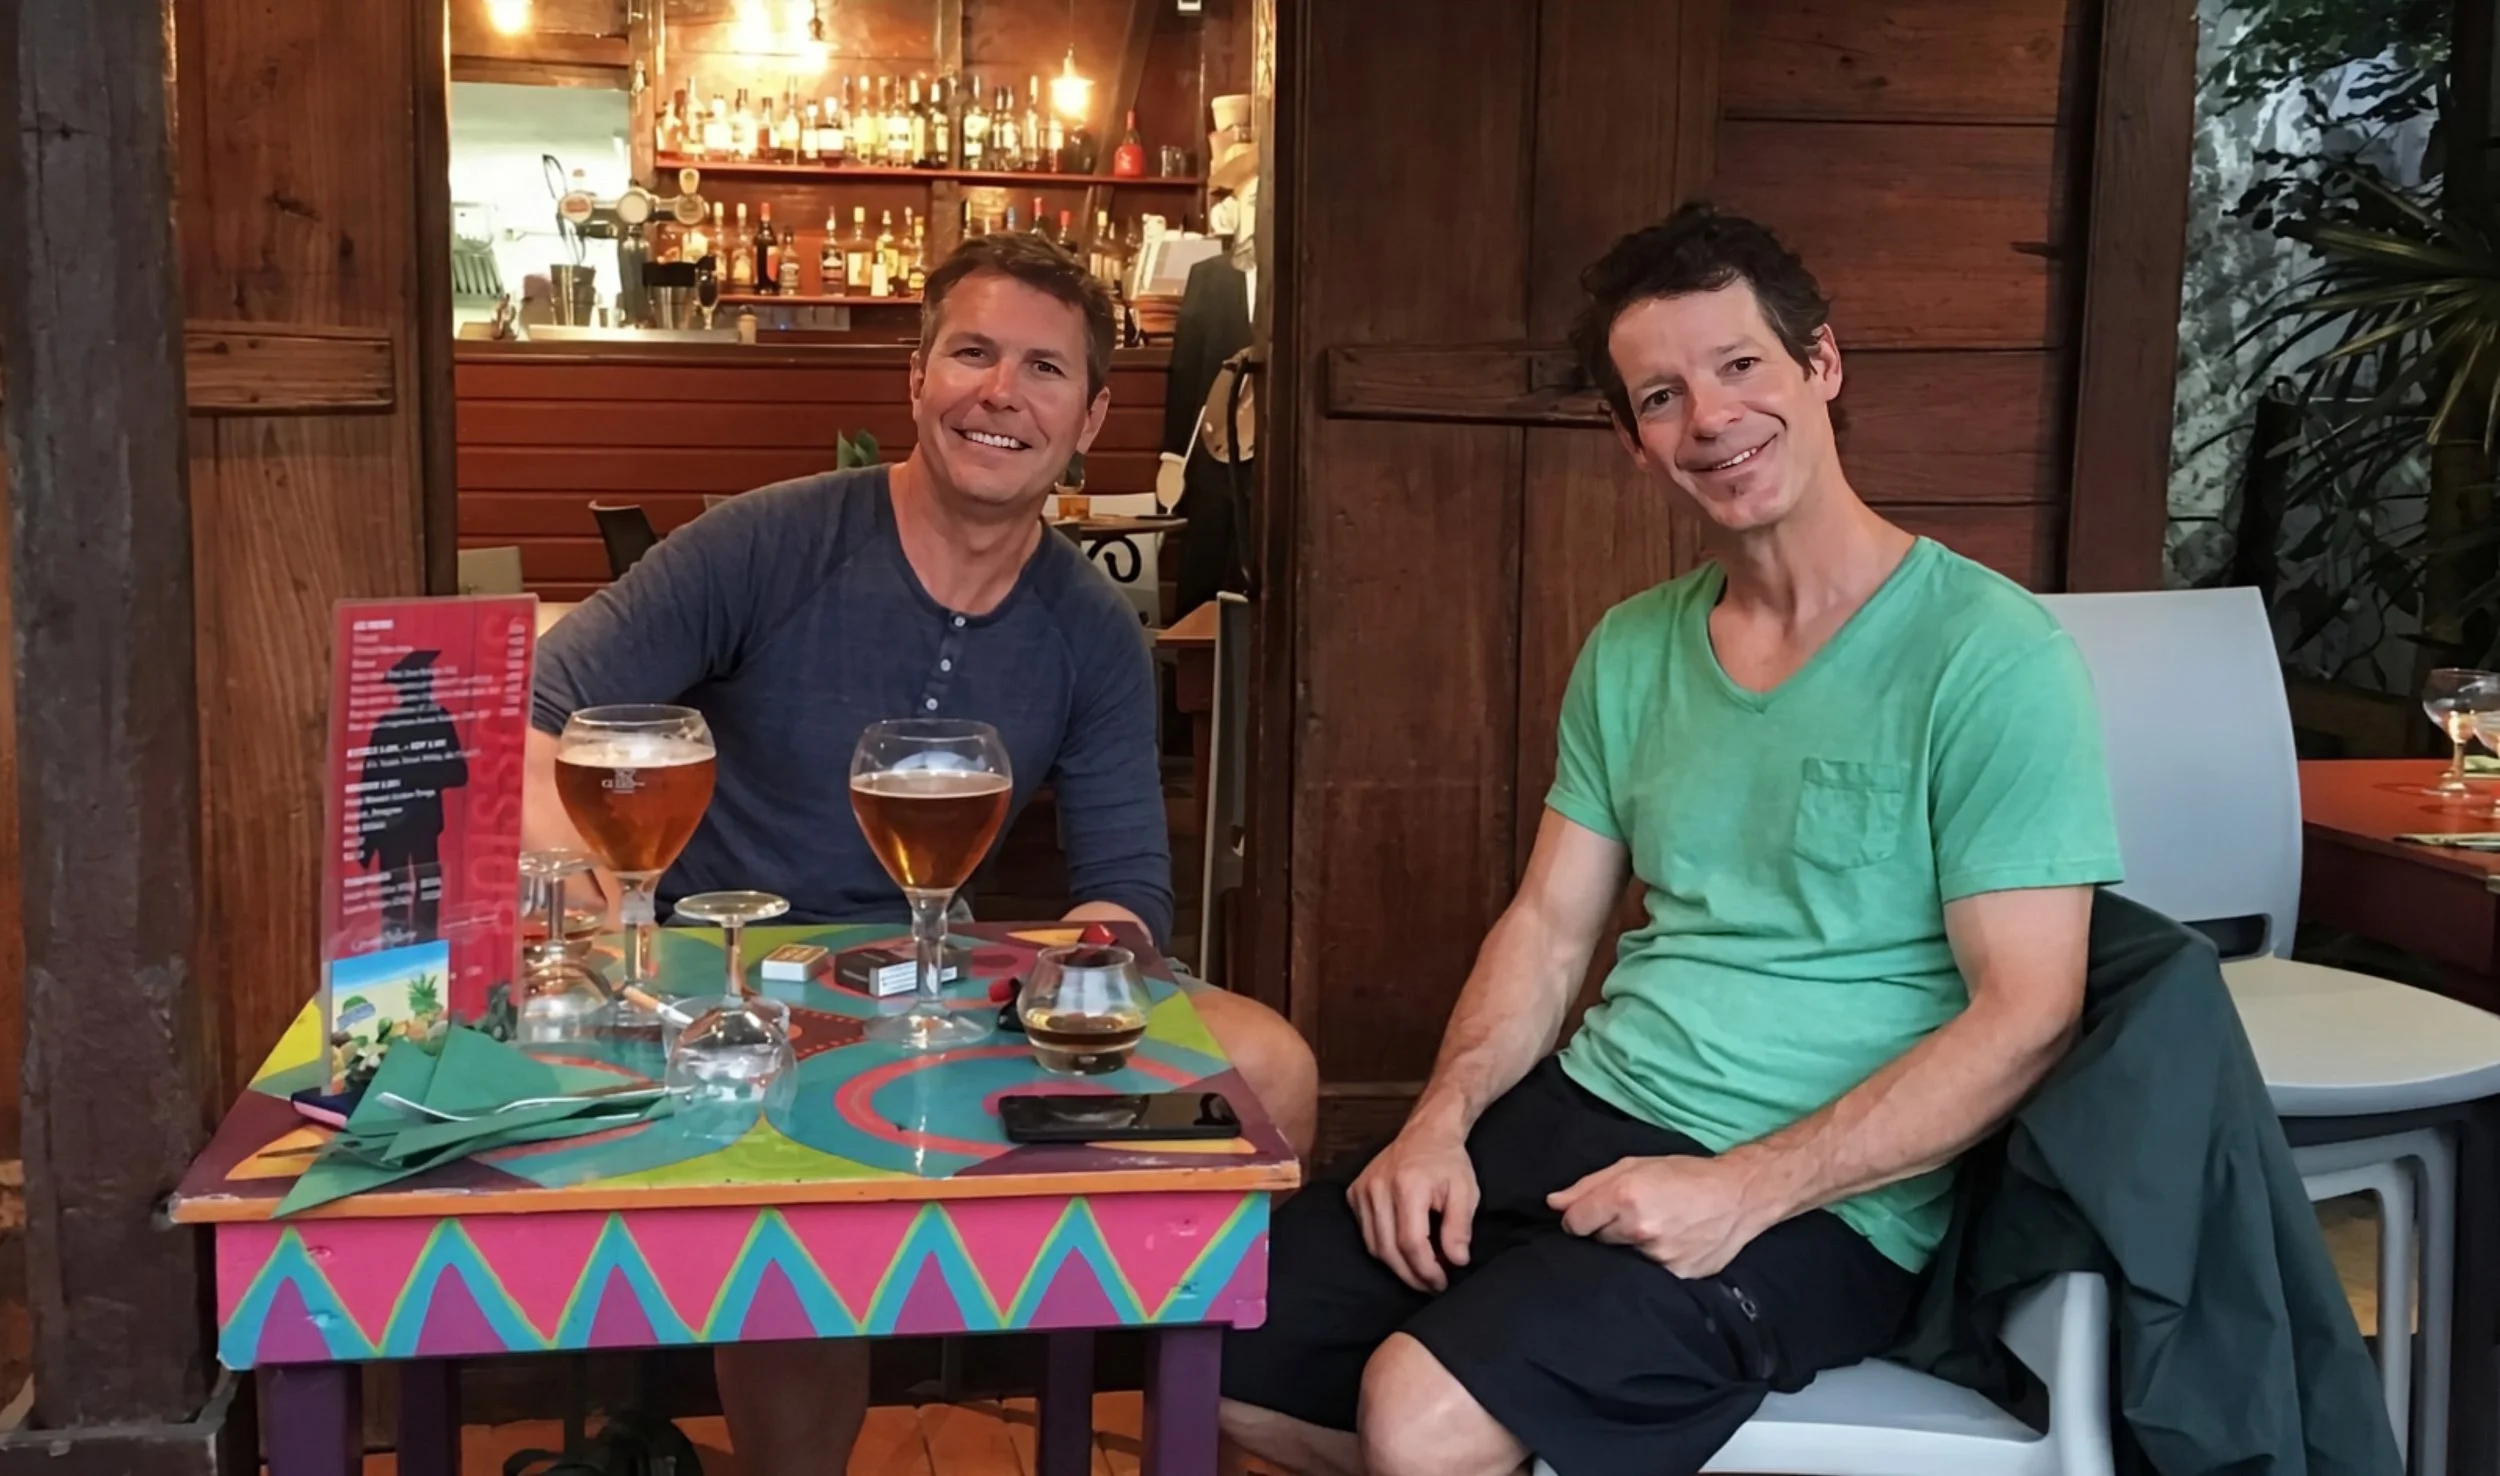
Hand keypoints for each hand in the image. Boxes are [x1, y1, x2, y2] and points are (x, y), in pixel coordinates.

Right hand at [1348, 1123, 1478, 1292]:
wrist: (1426, 1132)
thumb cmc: (1448, 1163)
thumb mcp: (1466, 1192)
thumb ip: (1460, 1228)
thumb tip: (1457, 1262)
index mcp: (1407, 1186)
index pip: (1411, 1243)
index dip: (1426, 1270)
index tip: (1442, 1283)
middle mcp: (1378, 1188)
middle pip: (1389, 1250)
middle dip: (1412, 1276)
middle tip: (1432, 1286)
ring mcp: (1362, 1190)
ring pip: (1374, 1246)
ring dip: (1398, 1267)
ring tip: (1421, 1272)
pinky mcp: (1354, 1193)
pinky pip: (1366, 1233)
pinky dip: (1384, 1249)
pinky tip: (1403, 1252)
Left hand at [1548, 1154, 1766, 1277]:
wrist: (1738, 1195)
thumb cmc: (1685, 1174)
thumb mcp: (1634, 1165)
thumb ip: (1589, 1185)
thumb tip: (1554, 1203)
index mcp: (1625, 1196)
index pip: (1575, 1223)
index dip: (1580, 1218)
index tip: (1592, 1214)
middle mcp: (1639, 1229)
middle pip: (1597, 1241)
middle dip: (1607, 1230)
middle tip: (1634, 1216)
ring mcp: (1658, 1257)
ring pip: (1621, 1260)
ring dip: (1630, 1248)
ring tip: (1656, 1229)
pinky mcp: (1676, 1275)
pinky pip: (1648, 1275)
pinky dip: (1652, 1263)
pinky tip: (1670, 1244)